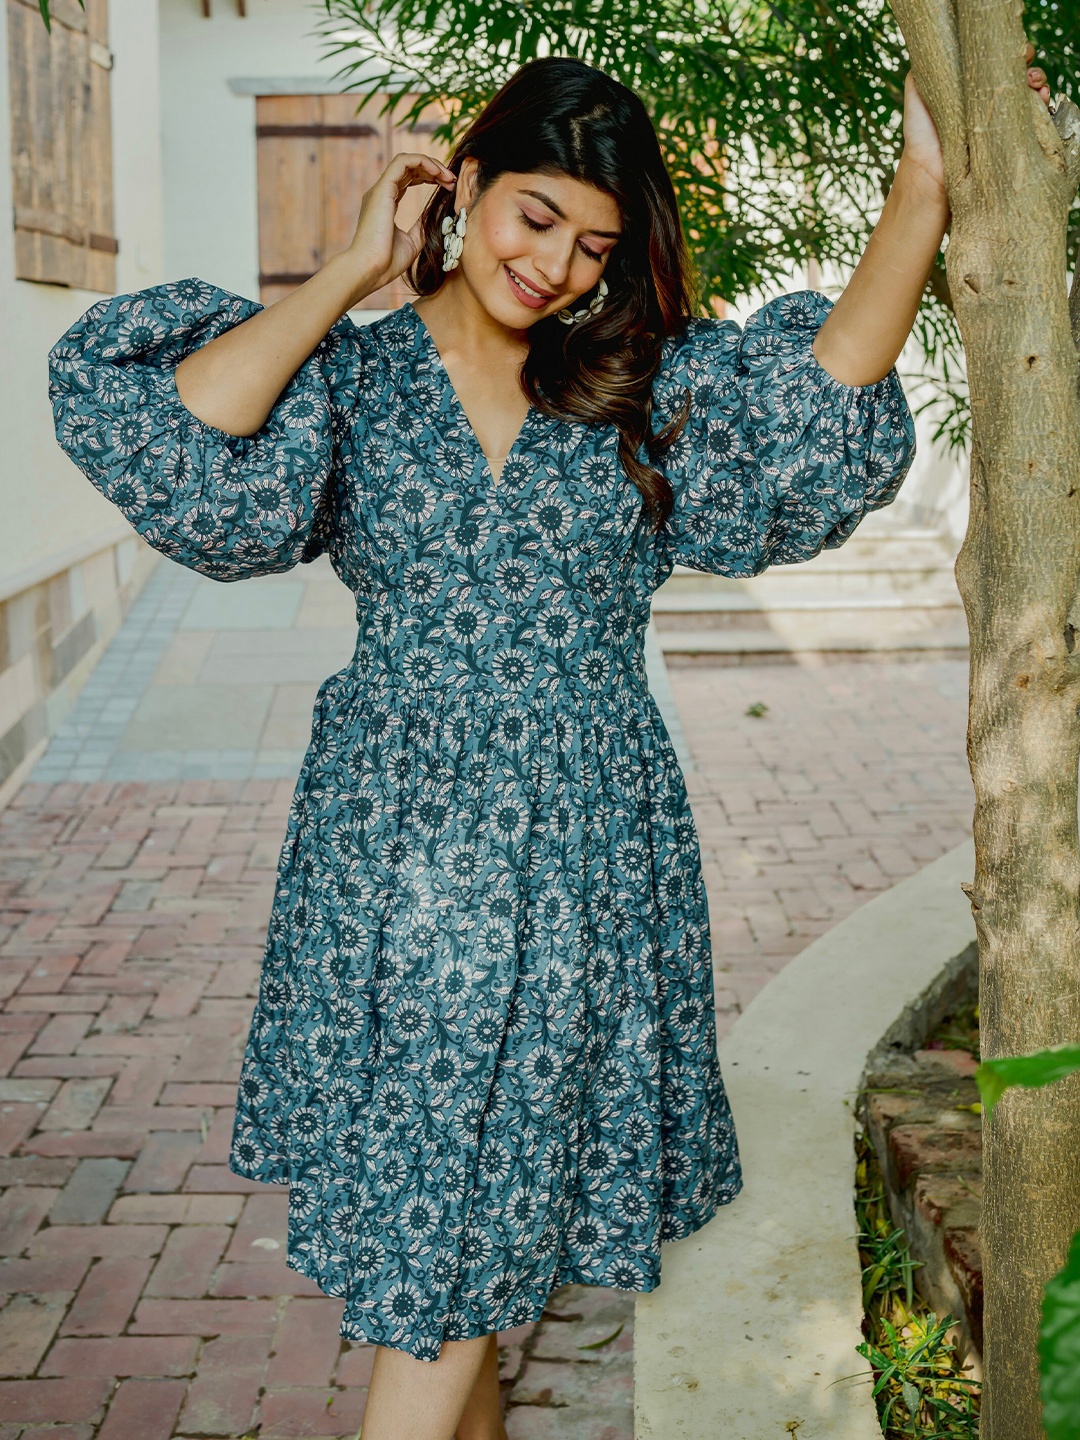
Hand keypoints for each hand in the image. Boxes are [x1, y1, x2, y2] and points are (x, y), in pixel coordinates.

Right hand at [343, 152, 456, 298]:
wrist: (370, 269)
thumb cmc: (387, 261)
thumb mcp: (413, 241)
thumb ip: (423, 225)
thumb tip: (437, 213)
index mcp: (387, 203)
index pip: (408, 179)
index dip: (429, 177)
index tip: (448, 187)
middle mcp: (382, 193)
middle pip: (409, 168)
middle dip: (433, 170)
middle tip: (452, 181)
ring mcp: (381, 189)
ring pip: (406, 161)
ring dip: (430, 164)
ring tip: (448, 176)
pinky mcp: (382, 189)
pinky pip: (402, 162)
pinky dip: (422, 161)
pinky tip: (437, 172)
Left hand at [900, 42, 1052, 196]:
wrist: (929, 169)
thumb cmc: (921, 133)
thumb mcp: (918, 95)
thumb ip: (923, 72)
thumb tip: (937, 49)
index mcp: (973, 87)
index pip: (998, 64)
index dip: (1009, 55)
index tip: (1015, 52)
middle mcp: (989, 101)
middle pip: (1018, 75)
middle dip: (1028, 66)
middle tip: (1026, 68)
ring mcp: (1001, 119)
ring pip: (1030, 93)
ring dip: (1038, 83)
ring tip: (1034, 85)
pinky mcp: (1008, 140)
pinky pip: (1034, 120)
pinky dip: (1042, 106)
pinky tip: (1040, 100)